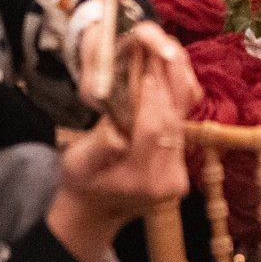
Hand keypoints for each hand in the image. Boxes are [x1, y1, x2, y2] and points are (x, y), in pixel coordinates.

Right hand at [46, 23, 198, 261]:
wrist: (96, 210)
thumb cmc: (82, 182)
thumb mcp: (77, 165)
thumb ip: (98, 148)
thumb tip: (117, 134)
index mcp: (140, 179)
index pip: (154, 129)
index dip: (151, 94)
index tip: (144, 65)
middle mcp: (166, 179)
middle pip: (172, 120)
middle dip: (164, 83)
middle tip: (154, 51)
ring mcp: (179, 175)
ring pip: (182, 120)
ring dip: (173, 86)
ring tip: (160, 56)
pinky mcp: (183, 167)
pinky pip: (183, 127)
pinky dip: (176, 99)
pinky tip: (166, 76)